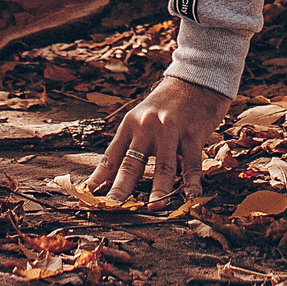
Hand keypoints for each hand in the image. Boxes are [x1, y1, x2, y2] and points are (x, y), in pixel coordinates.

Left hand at [89, 76, 232, 208]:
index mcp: (131, 124)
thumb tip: (114, 175)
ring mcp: (171, 130)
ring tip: (154, 207)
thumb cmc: (167, 103)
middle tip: (113, 205)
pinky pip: (192, 162)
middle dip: (122, 187)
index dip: (100, 177)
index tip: (89, 194)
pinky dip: (191, 181)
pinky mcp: (193, 133)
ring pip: (164, 165)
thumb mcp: (143, 117)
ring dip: (159, 189)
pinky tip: (190, 195)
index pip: (112, 156)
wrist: (197, 78)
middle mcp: (148, 127)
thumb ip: (132, 143)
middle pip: (133, 162)